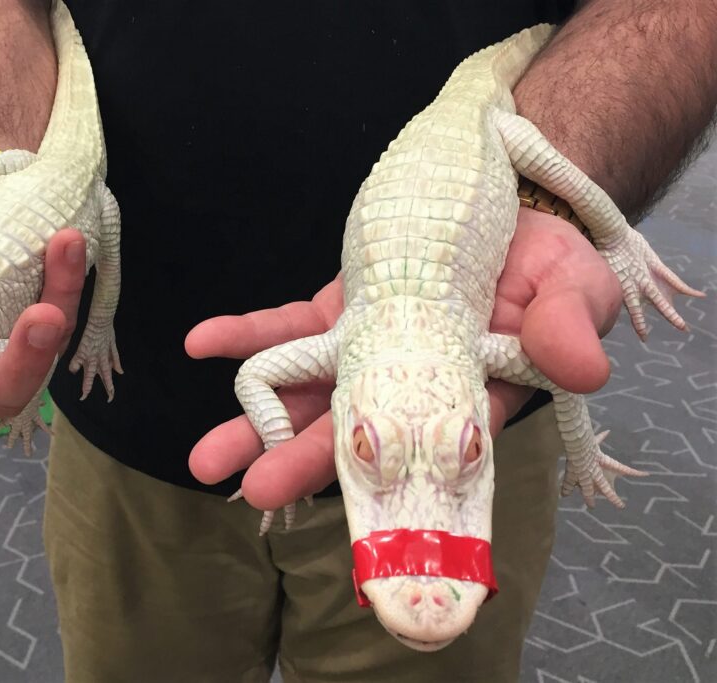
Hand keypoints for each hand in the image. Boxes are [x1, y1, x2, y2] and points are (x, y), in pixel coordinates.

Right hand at [0, 184, 86, 446]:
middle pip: (2, 395)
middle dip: (24, 367)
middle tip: (42, 320)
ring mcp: (8, 346)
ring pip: (41, 357)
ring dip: (55, 319)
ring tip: (59, 257)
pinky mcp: (41, 315)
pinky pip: (60, 312)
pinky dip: (65, 280)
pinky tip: (64, 243)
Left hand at [185, 208, 622, 509]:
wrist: (509, 206)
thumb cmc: (552, 262)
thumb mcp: (575, 288)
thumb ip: (569, 327)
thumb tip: (581, 370)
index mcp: (467, 397)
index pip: (421, 447)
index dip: (387, 475)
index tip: (350, 506)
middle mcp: (406, 386)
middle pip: (348, 431)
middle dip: (299, 461)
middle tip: (252, 491)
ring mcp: (364, 350)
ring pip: (305, 390)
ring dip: (253, 419)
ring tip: (205, 458)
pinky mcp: (338, 312)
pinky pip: (287, 328)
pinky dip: (246, 336)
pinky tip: (202, 345)